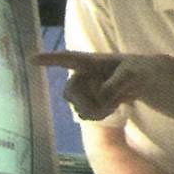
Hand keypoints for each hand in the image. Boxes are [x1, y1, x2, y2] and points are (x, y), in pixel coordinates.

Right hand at [31, 51, 147, 119]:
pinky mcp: (87, 101)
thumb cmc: (137, 69)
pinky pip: (85, 114)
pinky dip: (100, 115)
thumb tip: (101, 98)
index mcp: (89, 61)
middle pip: (70, 93)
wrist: (142, 81)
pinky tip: (112, 107)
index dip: (49, 59)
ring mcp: (83, 89)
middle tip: (111, 106)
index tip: (31, 59)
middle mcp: (81, 74)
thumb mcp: (132, 74)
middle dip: (88, 103)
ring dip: (97, 111)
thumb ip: (116, 84)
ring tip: (116, 102)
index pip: (67, 59)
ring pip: (78, 107)